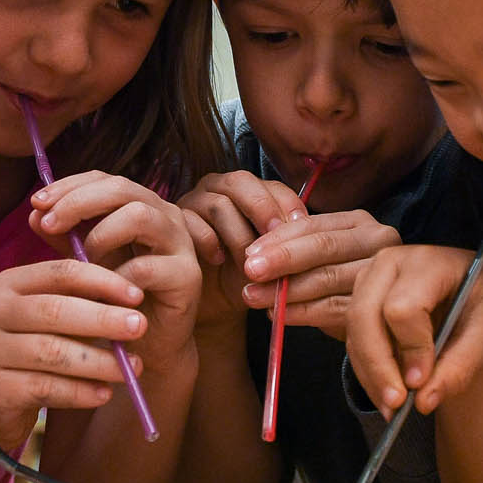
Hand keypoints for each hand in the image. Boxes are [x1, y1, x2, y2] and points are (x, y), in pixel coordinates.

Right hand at [0, 257, 149, 448]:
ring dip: (99, 360)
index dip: (102, 282)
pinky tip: (104, 394)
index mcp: (8, 284)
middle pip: (54, 310)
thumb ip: (82, 307)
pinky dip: (80, 391)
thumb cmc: (30, 355)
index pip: (59, 273)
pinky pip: (44, 388)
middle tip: (140, 327)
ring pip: (52, 351)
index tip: (137, 296)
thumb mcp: (50, 323)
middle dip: (103, 318)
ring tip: (133, 368)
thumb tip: (133, 303)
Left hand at [29, 171, 203, 352]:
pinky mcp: (188, 276)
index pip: (104, 179)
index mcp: (141, 205)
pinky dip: (116, 277)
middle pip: (122, 188)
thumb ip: (65, 237)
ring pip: (139, 216)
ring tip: (82, 261)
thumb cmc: (116, 298)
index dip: (69, 186)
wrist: (146, 345)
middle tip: (49, 223)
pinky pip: (146, 266)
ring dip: (100, 236)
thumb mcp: (85, 263)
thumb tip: (34, 214)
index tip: (36, 202)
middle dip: (79, 202)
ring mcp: (181, 243)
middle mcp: (165, 216)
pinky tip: (100, 292)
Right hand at [179, 171, 306, 328]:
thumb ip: (286, 241)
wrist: (210, 301)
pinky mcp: (172, 222)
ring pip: (219, 204)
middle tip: (276, 240)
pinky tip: (218, 260)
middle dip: (263, 211)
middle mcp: (218, 188)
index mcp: (249, 191)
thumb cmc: (244, 274)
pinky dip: (208, 241)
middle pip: (241, 182)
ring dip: (239, 235)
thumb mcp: (272, 257)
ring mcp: (192, 202)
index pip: (272, 185)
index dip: (288, 206)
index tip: (303, 232)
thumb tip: (309, 232)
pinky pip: (190, 222)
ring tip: (249, 263)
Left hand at [239, 210, 400, 336]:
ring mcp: (382, 272)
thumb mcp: (322, 260)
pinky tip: (278, 314)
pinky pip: (333, 307)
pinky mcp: (379, 305)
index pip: (313, 225)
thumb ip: (298, 250)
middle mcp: (378, 241)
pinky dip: (301, 312)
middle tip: (249, 271)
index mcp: (359, 223)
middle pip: (323, 246)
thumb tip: (254, 254)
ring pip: (327, 277)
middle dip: (281, 259)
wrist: (378, 320)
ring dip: (285, 289)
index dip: (278, 239)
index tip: (249, 253)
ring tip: (253, 297)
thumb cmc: (341, 284)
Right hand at [346, 245, 482, 414]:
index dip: (410, 348)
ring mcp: (369, 281)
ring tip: (393, 409)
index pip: (403, 306)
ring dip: (370, 375)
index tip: (422, 381)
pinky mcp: (360, 303)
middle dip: (378, 366)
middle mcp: (389, 263)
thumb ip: (462, 364)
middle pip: (365, 317)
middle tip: (396, 405)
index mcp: (428, 261)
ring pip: (354, 332)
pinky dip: (367, 373)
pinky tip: (386, 395)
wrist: (473, 297)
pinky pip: (352, 342)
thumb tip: (424, 400)